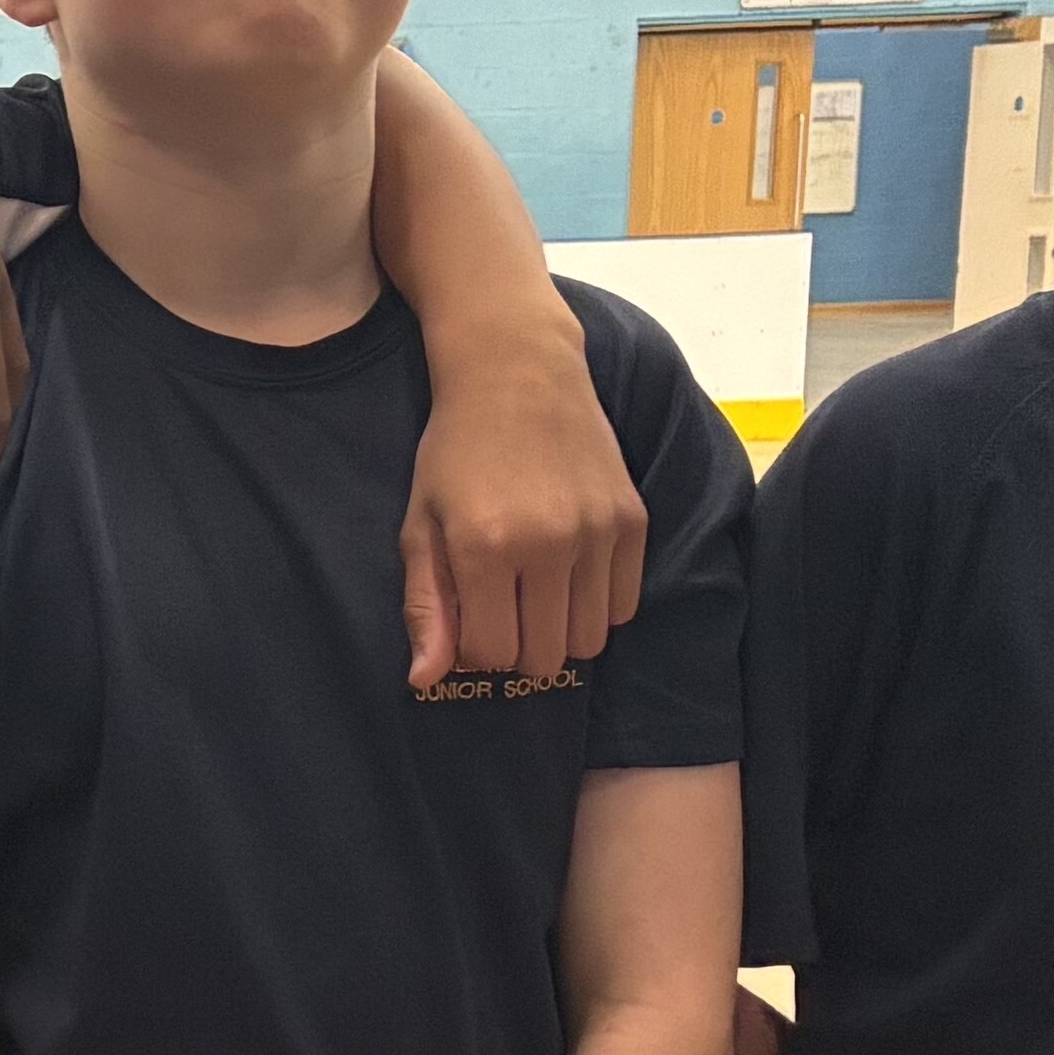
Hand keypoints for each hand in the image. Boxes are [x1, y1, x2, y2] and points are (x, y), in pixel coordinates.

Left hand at [400, 319, 645, 687]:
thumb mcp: (420, 525)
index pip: (490, 654)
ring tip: (537, 592)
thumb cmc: (456, 451)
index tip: (469, 615)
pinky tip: (571, 573)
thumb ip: (426, 606)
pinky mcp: (633, 519)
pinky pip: (624, 605)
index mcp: (485, 547)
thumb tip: (426, 681)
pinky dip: (597, 604)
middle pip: (544, 657)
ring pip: (589, 640)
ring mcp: (598, 531)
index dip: (474, 648)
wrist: (518, 373)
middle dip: (518, 648)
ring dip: (560, 631)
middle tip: (503, 607)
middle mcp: (549, 543)